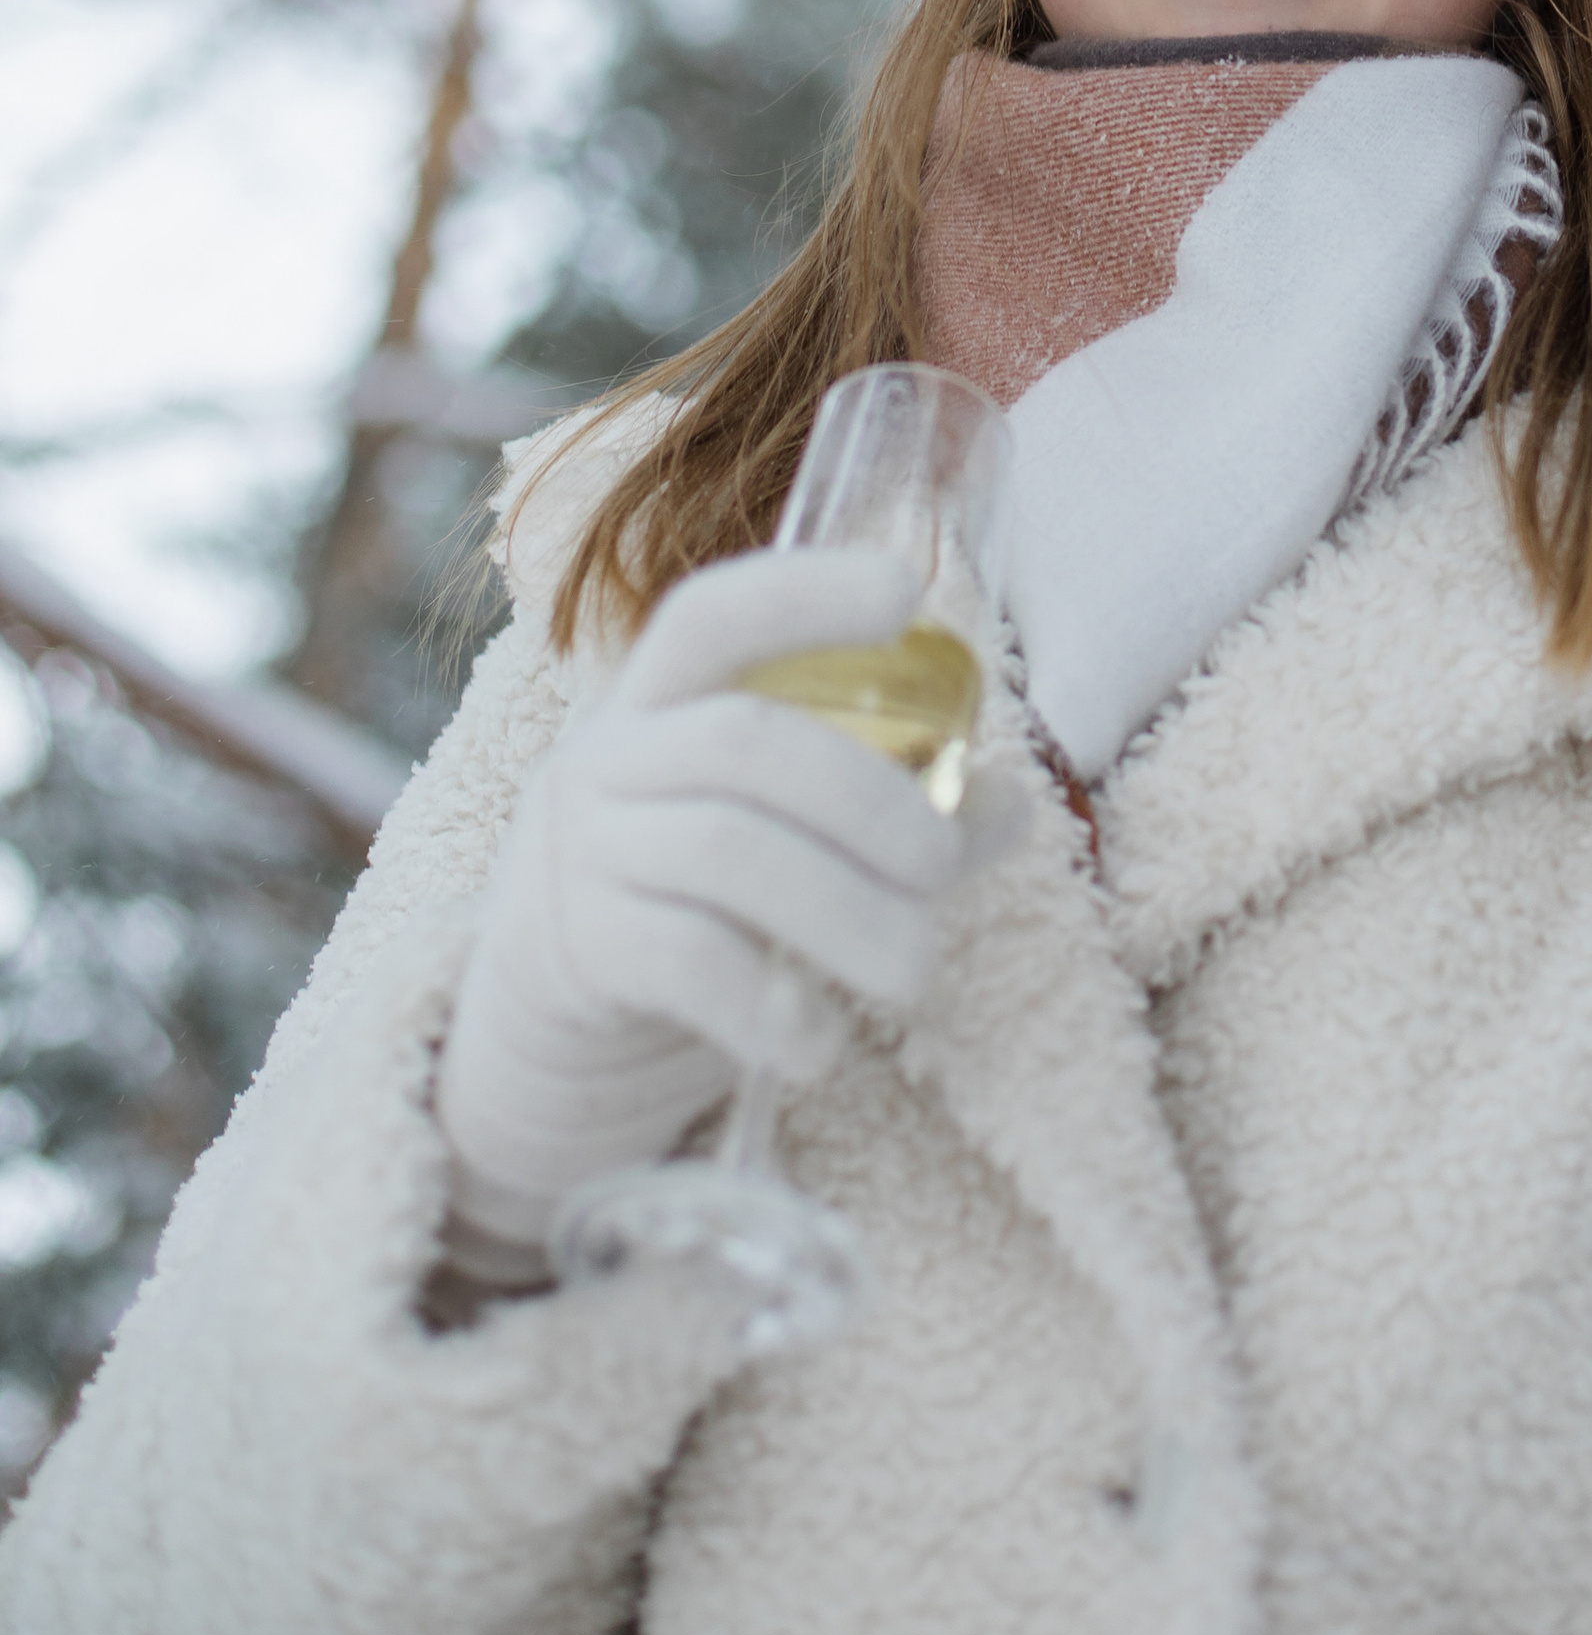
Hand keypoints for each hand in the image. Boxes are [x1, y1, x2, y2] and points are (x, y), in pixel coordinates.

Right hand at [433, 544, 976, 1270]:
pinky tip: (819, 1045)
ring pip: (728, 851)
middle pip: (745, 740)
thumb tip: (1009, 800)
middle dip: (869, 801)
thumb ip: (889, 813)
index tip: (903, 590)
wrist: (539, 1041)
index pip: (714, 615)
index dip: (804, 593)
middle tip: (941, 869)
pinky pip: (686, 960)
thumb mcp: (773, 840)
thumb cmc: (685, 911)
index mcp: (658, 702)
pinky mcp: (573, 954)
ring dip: (846, 911)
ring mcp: (581, 855)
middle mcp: (606, 758)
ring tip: (913, 970)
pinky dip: (772, 1005)